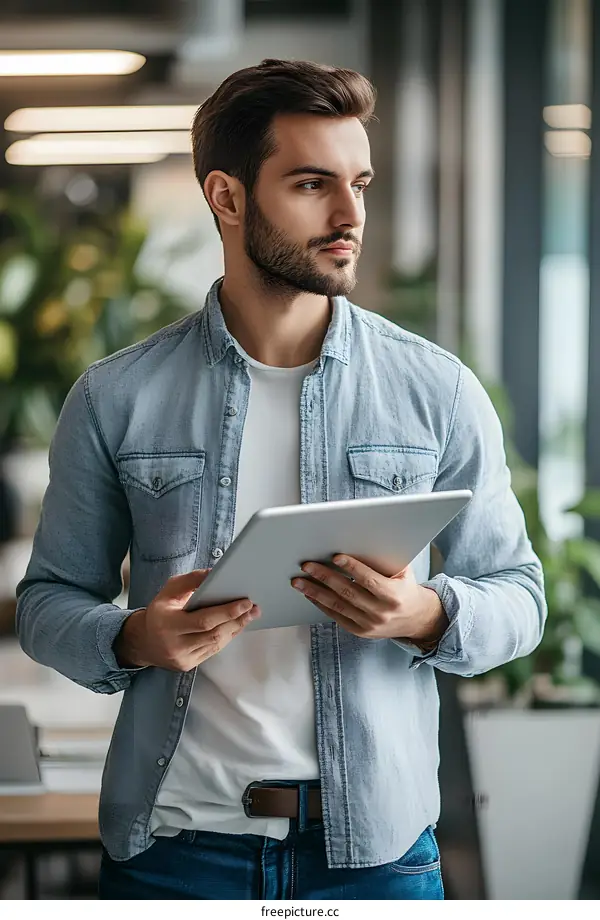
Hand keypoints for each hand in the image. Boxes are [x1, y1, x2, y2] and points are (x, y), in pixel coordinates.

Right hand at [114, 570, 260, 671]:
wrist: (144, 642)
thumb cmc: (159, 612)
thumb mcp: (169, 591)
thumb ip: (191, 580)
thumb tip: (215, 573)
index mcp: (168, 625)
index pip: (203, 620)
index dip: (227, 612)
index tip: (245, 602)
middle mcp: (175, 645)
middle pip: (213, 633)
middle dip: (237, 619)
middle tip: (253, 608)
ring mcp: (183, 658)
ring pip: (216, 644)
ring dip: (236, 628)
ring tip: (250, 615)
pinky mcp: (189, 665)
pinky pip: (213, 651)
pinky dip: (227, 637)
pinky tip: (236, 626)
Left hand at [291, 555, 446, 645]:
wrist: (416, 620)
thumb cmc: (405, 588)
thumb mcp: (403, 572)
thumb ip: (384, 559)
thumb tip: (359, 540)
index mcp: (393, 596)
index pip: (369, 580)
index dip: (352, 567)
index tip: (335, 556)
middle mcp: (380, 612)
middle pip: (347, 592)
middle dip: (324, 577)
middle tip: (307, 565)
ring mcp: (369, 624)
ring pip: (337, 605)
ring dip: (315, 592)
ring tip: (298, 581)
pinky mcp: (359, 631)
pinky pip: (336, 616)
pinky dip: (320, 604)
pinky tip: (309, 593)